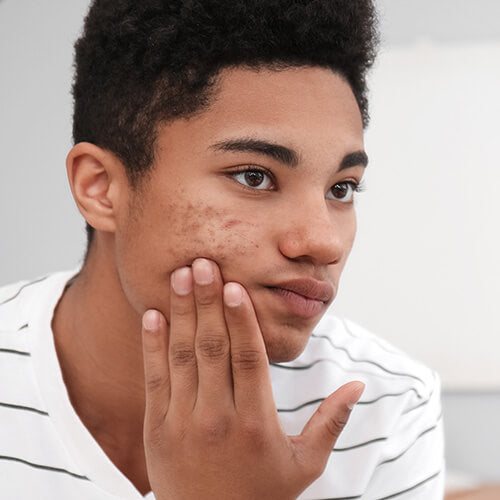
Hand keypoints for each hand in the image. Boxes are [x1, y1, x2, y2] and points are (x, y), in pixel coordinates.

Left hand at [141, 258, 364, 499]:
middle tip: (203, 262)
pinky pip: (154, 379)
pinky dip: (152, 345)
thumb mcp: (305, 464)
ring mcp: (183, 423)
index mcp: (256, 422)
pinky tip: (153, 315)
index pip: (248, 359)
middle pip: (212, 348)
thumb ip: (331, 422)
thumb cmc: (264, 495)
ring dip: (180, 312)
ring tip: (179, 275)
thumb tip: (361, 385)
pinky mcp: (157, 429)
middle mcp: (218, 418)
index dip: (241, 320)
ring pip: (182, 356)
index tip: (234, 285)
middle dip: (207, 301)